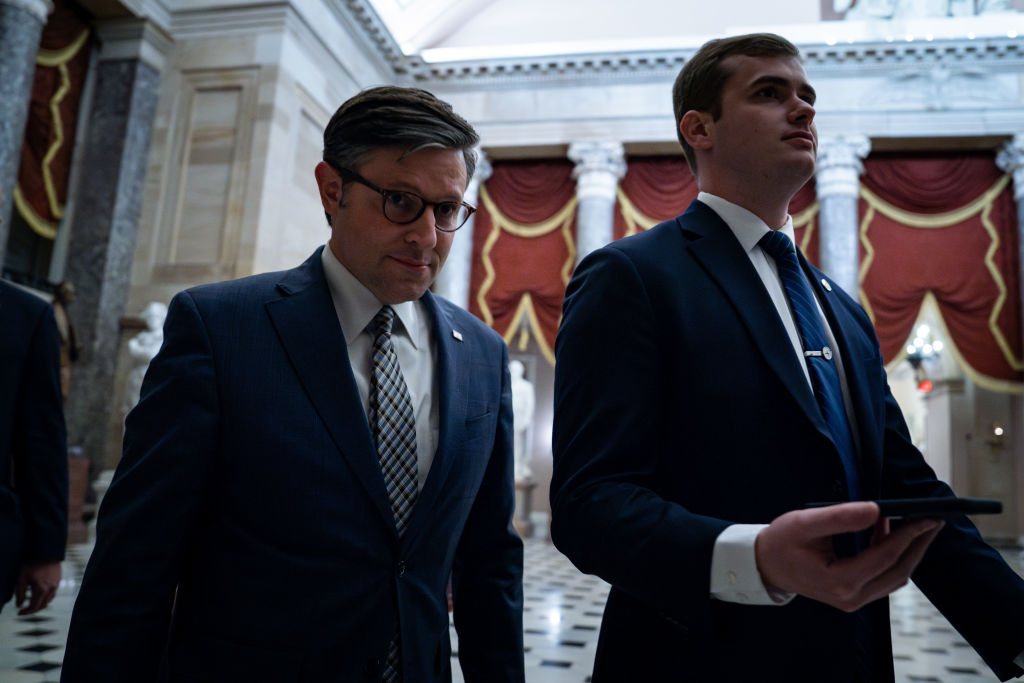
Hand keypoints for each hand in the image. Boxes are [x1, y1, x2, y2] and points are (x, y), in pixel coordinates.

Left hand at [15, 561, 61, 614]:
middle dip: (32, 610)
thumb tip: (19, 605)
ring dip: (40, 604)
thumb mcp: (22, 579)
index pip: (34, 607)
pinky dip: (45, 597)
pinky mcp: (58, 581)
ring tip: (31, 601)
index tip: (19, 612)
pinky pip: (52, 594)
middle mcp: (50, 590)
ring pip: (48, 601)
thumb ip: (20, 593)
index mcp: (41, 590)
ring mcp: (56, 585)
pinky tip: (40, 593)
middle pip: (42, 606)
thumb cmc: (32, 564)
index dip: (26, 612)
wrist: (46, 552)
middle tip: (24, 609)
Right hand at [755, 502, 942, 612]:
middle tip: (935, 520)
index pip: (885, 557)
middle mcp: (851, 597)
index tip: (927, 516)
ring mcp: (854, 600)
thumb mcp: (805, 523)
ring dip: (909, 551)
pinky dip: (893, 556)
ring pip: (895, 576)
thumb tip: (876, 509)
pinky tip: (891, 533)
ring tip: (918, 524)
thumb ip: (840, 517)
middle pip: (898, 571)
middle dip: (919, 544)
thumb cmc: (781, 542)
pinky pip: (883, 577)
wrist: (765, 565)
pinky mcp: (854, 596)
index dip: (909, 535)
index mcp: (840, 581)